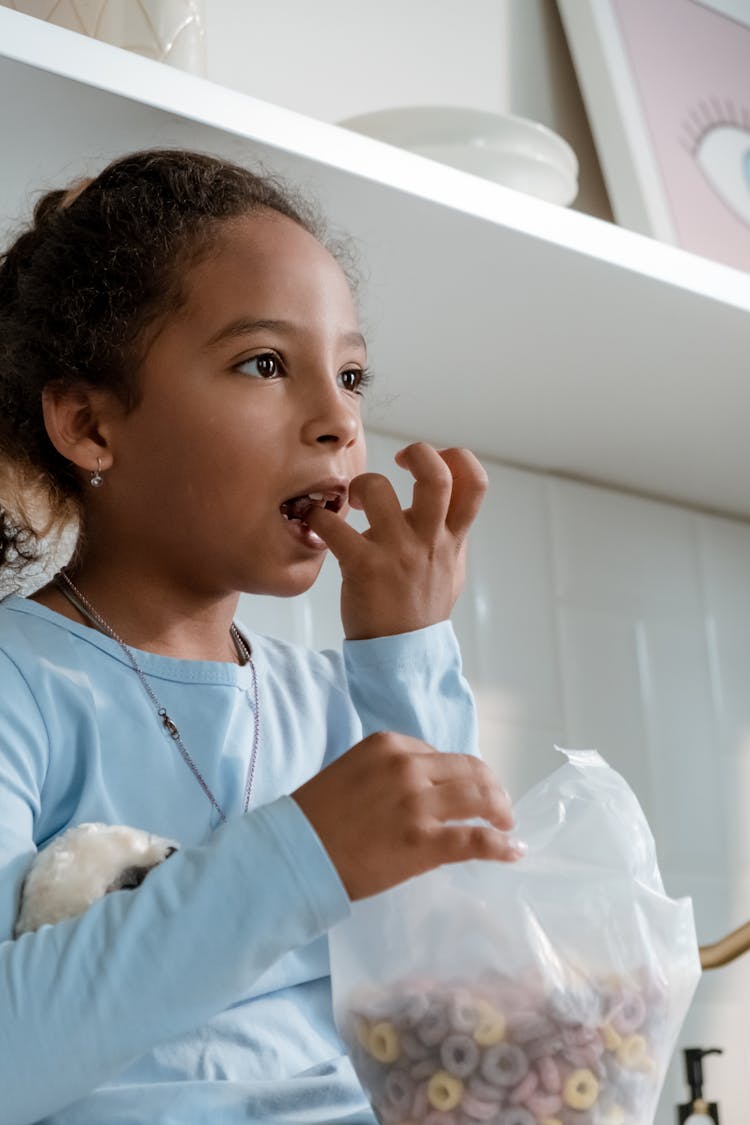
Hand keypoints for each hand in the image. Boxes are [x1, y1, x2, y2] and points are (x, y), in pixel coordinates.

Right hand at [291, 732, 522, 900]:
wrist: (295, 854)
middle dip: (491, 788)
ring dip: (500, 811)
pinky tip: (513, 850)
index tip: (466, 790)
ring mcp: (418, 804)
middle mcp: (408, 767)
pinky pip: (476, 839)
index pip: (441, 755)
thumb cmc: (316, 818)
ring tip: (506, 824)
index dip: (459, 775)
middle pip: (469, 771)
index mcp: (389, 745)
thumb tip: (424, 787)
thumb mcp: (353, 771)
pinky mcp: (424, 842)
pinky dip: (501, 845)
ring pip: (479, 798)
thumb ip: (389, 771)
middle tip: (499, 807)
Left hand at [305, 443, 487, 639]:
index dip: (455, 457)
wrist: (402, 655)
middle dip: (417, 452)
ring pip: (378, 489)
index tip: (430, 463)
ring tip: (354, 501)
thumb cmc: (422, 608)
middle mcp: (428, 540)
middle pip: (436, 475)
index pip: (475, 481)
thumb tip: (447, 504)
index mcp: (452, 537)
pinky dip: (319, 518)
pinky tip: (318, 524)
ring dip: (360, 484)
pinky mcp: (363, 567)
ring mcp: (396, 552)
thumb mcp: (451, 567)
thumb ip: (450, 534)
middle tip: (396, 462)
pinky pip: (334, 527)